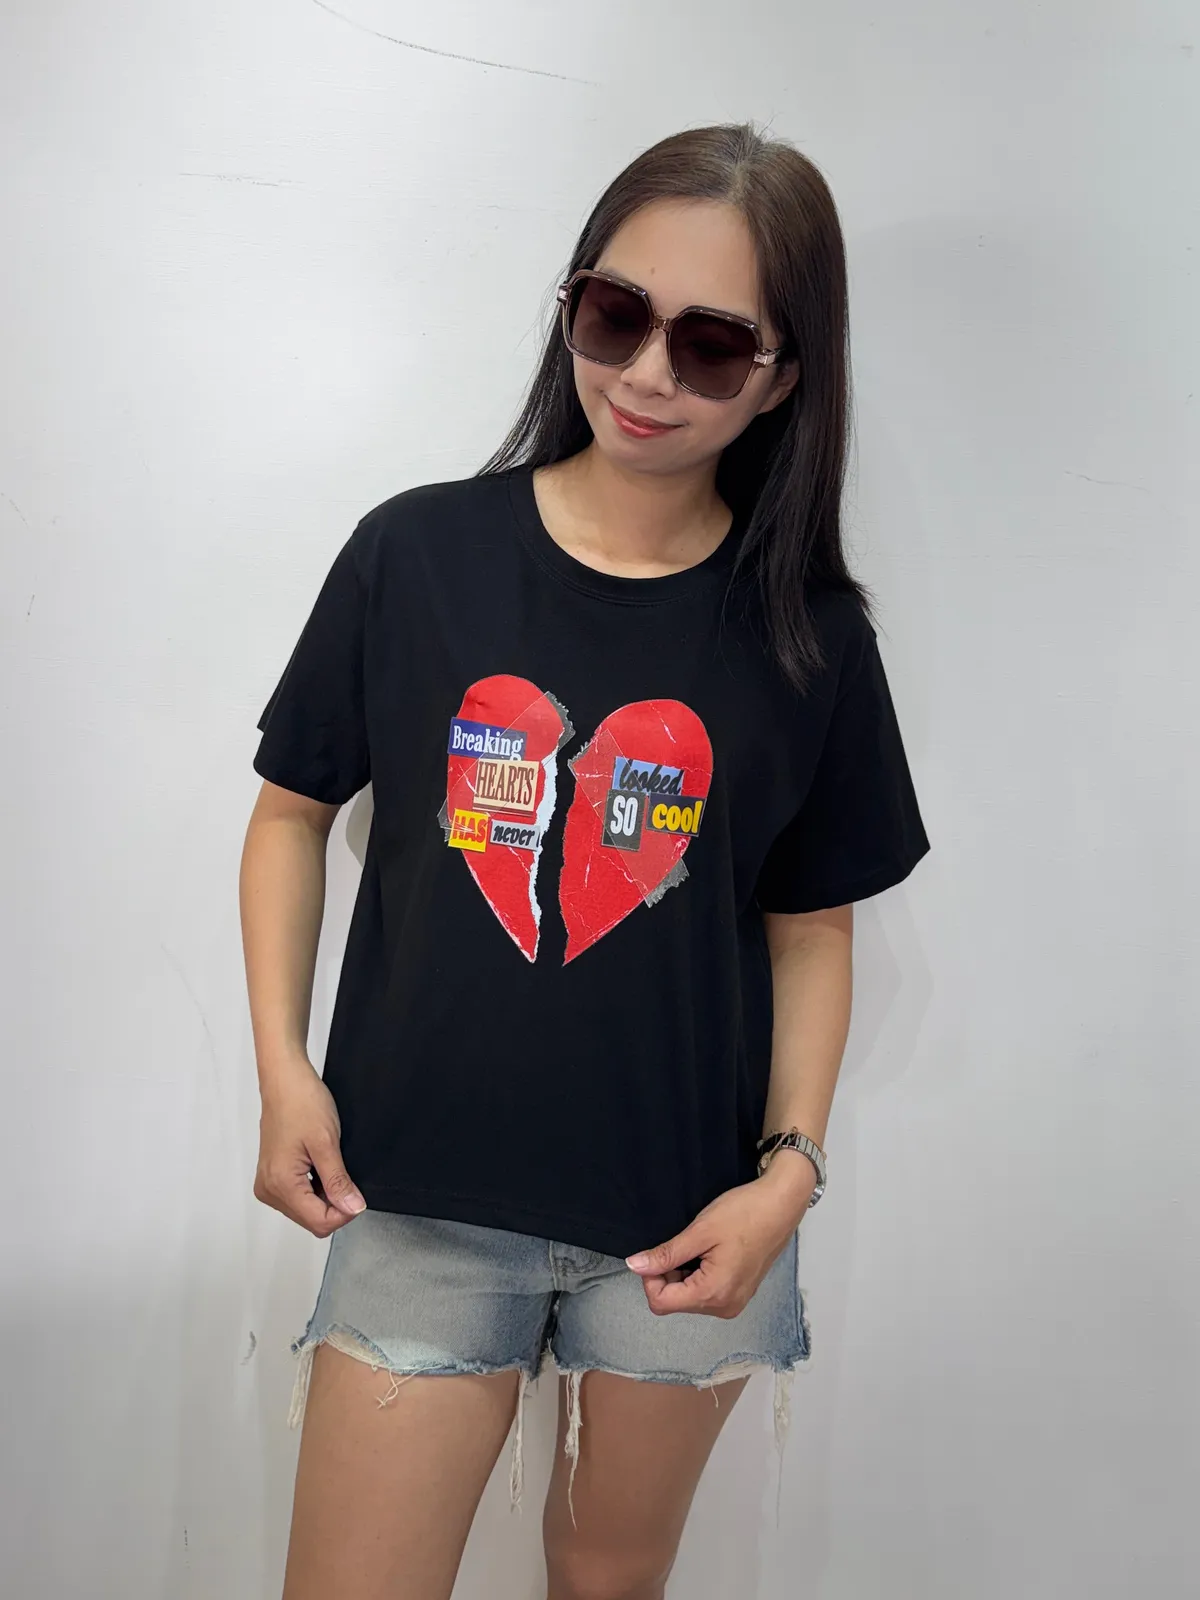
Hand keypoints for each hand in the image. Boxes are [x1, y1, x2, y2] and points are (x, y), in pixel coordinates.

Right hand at [254, 1058, 365, 1237]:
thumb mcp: (327, 1143)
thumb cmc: (301, 1101)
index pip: (319, 1222)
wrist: (285, 1079)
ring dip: (325, 1196)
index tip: (358, 1192)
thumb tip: (353, 1208)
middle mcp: (269, 1189)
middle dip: (335, 1205)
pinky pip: (298, 1197)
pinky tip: (321, 1166)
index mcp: (280, 1184)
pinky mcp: (272, 1176)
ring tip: (330, 1165)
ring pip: (306, 1210)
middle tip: (345, 1174)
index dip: (345, 1212)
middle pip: (312, 1220)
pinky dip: (315, 1189)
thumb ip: (339, 1181)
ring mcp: (268, 1184)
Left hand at [625, 1152, 816, 1317]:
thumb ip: (666, 1254)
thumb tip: (634, 1266)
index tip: (660, 1251)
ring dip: (683, 1275)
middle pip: (674, 1302)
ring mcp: (734, 1303)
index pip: (660, 1302)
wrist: (781, 1205)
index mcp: (713, 1294)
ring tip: (699, 1246)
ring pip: (689, 1299)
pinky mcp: (739, 1295)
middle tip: (682, 1244)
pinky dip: (698, 1276)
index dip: (650, 1277)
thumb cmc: (745, 1213)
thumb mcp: (700, 1231)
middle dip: (668, 1275)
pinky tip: (710, 1253)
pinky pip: (706, 1294)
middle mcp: (724, 1307)